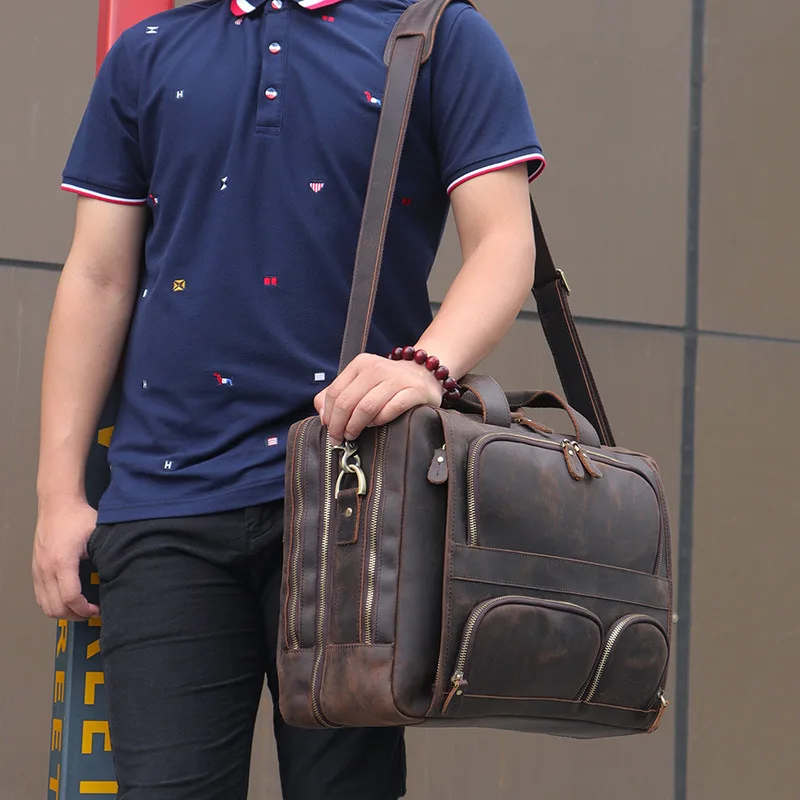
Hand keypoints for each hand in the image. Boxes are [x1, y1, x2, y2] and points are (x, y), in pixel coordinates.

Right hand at [32, 498, 100, 620]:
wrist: (58, 504)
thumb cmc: (77, 517)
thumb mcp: (97, 535)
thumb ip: (103, 556)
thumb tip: (117, 574)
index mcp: (62, 561)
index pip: (71, 598)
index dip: (85, 609)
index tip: (97, 609)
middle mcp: (46, 568)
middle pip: (56, 607)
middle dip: (76, 615)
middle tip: (92, 612)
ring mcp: (38, 570)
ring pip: (45, 606)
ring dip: (63, 613)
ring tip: (81, 609)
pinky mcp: (35, 569)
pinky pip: (39, 597)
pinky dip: (52, 604)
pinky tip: (67, 601)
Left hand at [315, 353, 443, 444]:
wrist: (424, 375)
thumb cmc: (387, 384)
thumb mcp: (360, 382)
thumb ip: (337, 395)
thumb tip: (323, 415)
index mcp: (360, 364)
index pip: (334, 392)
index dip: (328, 415)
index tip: (329, 430)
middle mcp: (377, 367)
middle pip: (347, 401)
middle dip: (339, 425)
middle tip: (339, 439)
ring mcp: (396, 378)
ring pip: (366, 407)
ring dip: (356, 426)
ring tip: (354, 434)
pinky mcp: (413, 391)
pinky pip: (391, 409)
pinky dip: (379, 421)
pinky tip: (375, 425)